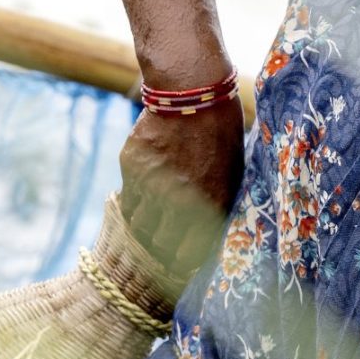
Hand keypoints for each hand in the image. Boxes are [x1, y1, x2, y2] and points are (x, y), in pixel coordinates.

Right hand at [116, 98, 245, 281]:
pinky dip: (134, 206)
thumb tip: (205, 235)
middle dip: (161, 253)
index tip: (181, 267)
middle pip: (160, 247)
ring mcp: (151, 185)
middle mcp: (179, 200)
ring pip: (139, 227)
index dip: (183, 265)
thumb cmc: (220, 131)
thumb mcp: (231, 171)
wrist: (191, 91)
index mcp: (211, 203)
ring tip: (151, 227)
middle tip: (162, 251)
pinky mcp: (131, 169)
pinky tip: (144, 200)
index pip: (189, 255)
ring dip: (144, 232)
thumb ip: (217, 204)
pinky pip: (128, 201)